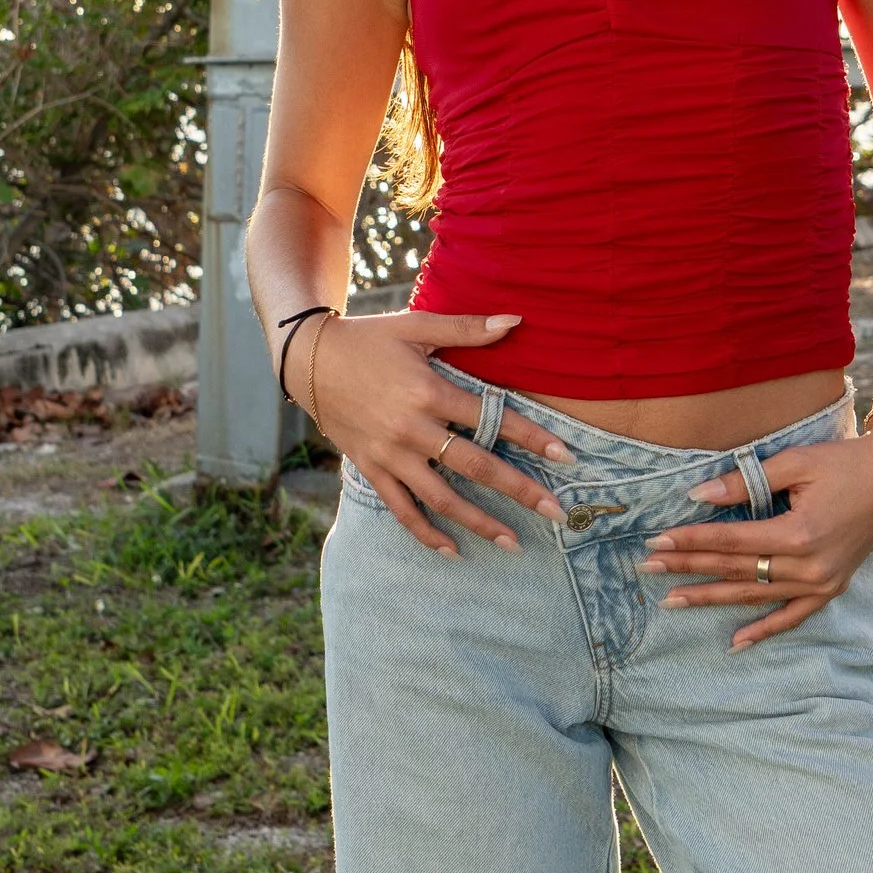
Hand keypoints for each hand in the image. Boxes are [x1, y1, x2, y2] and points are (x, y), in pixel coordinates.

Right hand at [300, 309, 575, 556]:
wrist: (307, 359)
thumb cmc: (368, 337)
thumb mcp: (416, 326)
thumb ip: (467, 329)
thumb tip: (516, 320)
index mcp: (428, 391)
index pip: (492, 419)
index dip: (531, 437)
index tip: (565, 457)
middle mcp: (411, 429)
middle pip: (475, 467)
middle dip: (519, 490)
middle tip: (556, 513)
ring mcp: (389, 455)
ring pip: (441, 498)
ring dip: (479, 523)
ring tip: (513, 543)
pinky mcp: (371, 469)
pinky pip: (401, 509)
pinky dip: (426, 533)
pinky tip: (454, 551)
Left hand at [641, 418, 872, 646]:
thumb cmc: (843, 462)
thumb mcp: (794, 463)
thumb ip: (744, 483)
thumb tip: (697, 495)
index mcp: (799, 533)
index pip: (731, 541)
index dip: (691, 540)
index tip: (657, 539)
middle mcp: (809, 566)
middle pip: (736, 570)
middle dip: (689, 568)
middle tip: (649, 567)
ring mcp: (822, 583)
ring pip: (756, 596)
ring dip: (712, 599)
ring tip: (672, 601)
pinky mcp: (831, 588)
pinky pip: (792, 617)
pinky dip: (764, 630)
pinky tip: (735, 642)